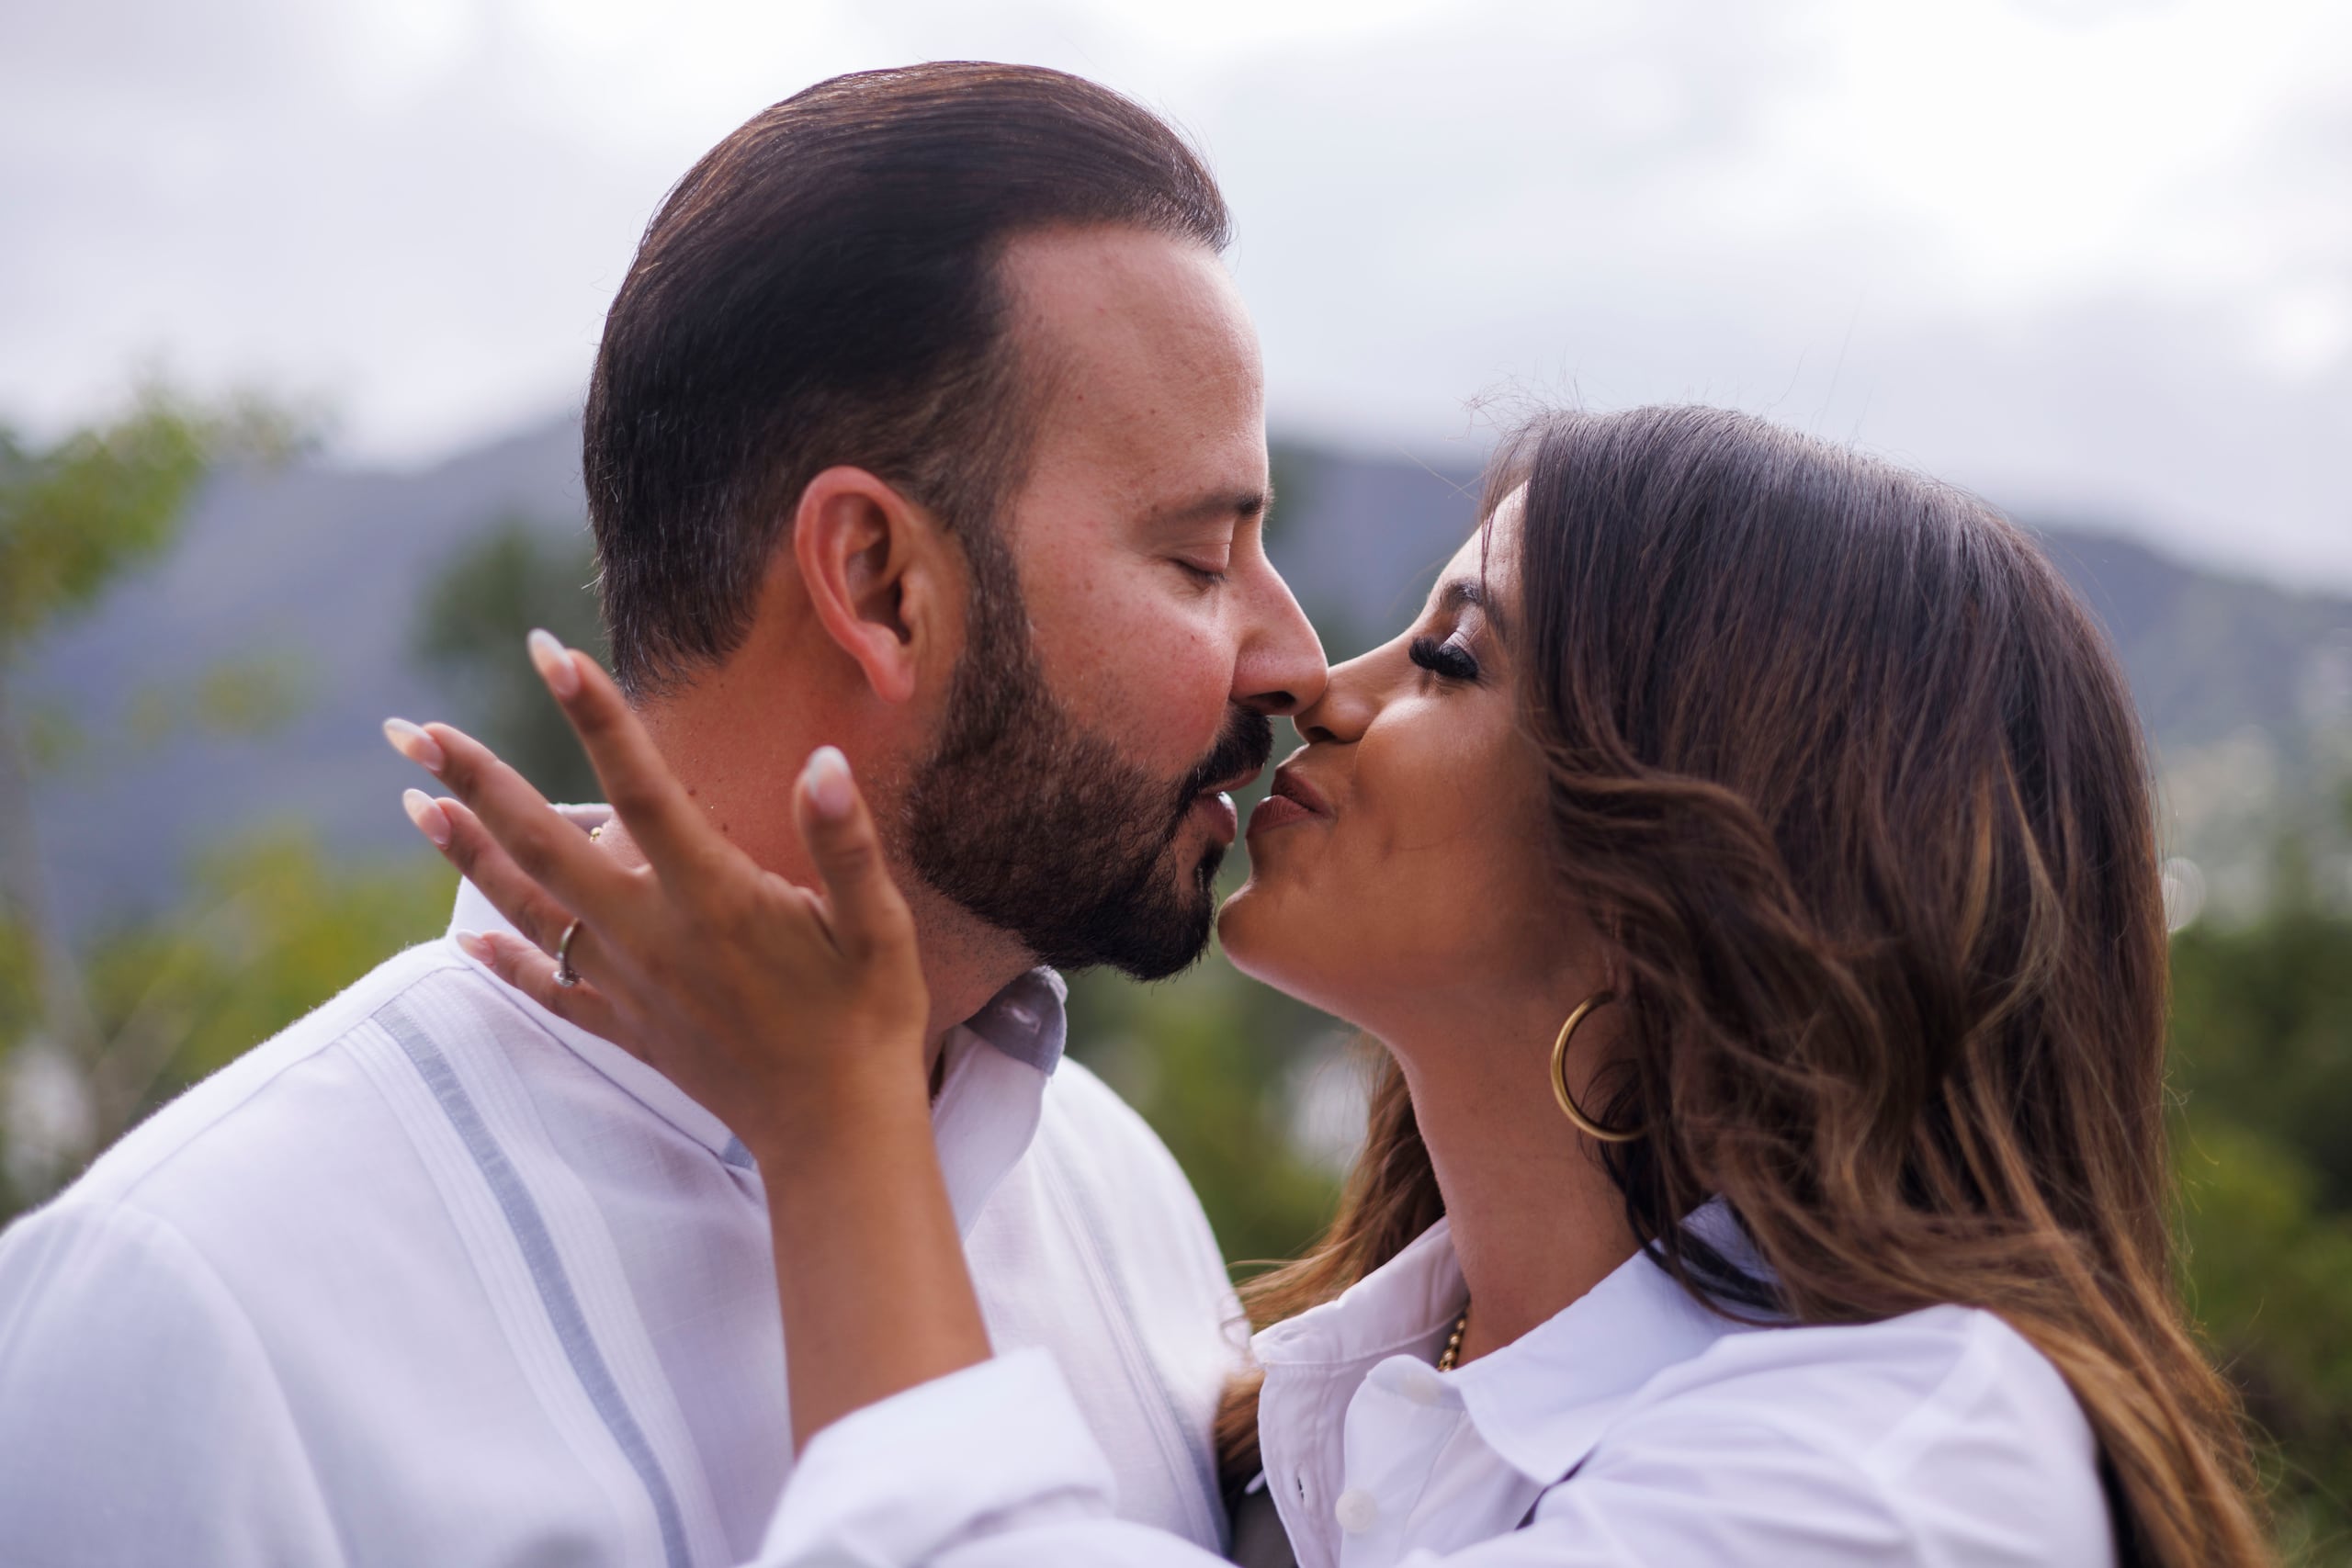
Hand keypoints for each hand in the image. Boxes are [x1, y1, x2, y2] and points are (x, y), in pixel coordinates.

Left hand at [383, 630, 930, 1165]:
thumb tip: (823, 761)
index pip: (639, 787)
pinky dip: (501, 965)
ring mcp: (630, 985)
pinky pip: (549, 990)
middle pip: (544, 844)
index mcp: (713, 897)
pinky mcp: (628, 1028)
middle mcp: (652, 935)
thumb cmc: (868, 1018)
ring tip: (413, 802)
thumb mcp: (878, 926)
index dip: (594, 715)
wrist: (837, 1131)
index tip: (547, 651)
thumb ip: (845, 843)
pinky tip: (462, 945)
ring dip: (466, 854)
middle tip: (413, 729)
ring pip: (528, 909)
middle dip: (476, 780)